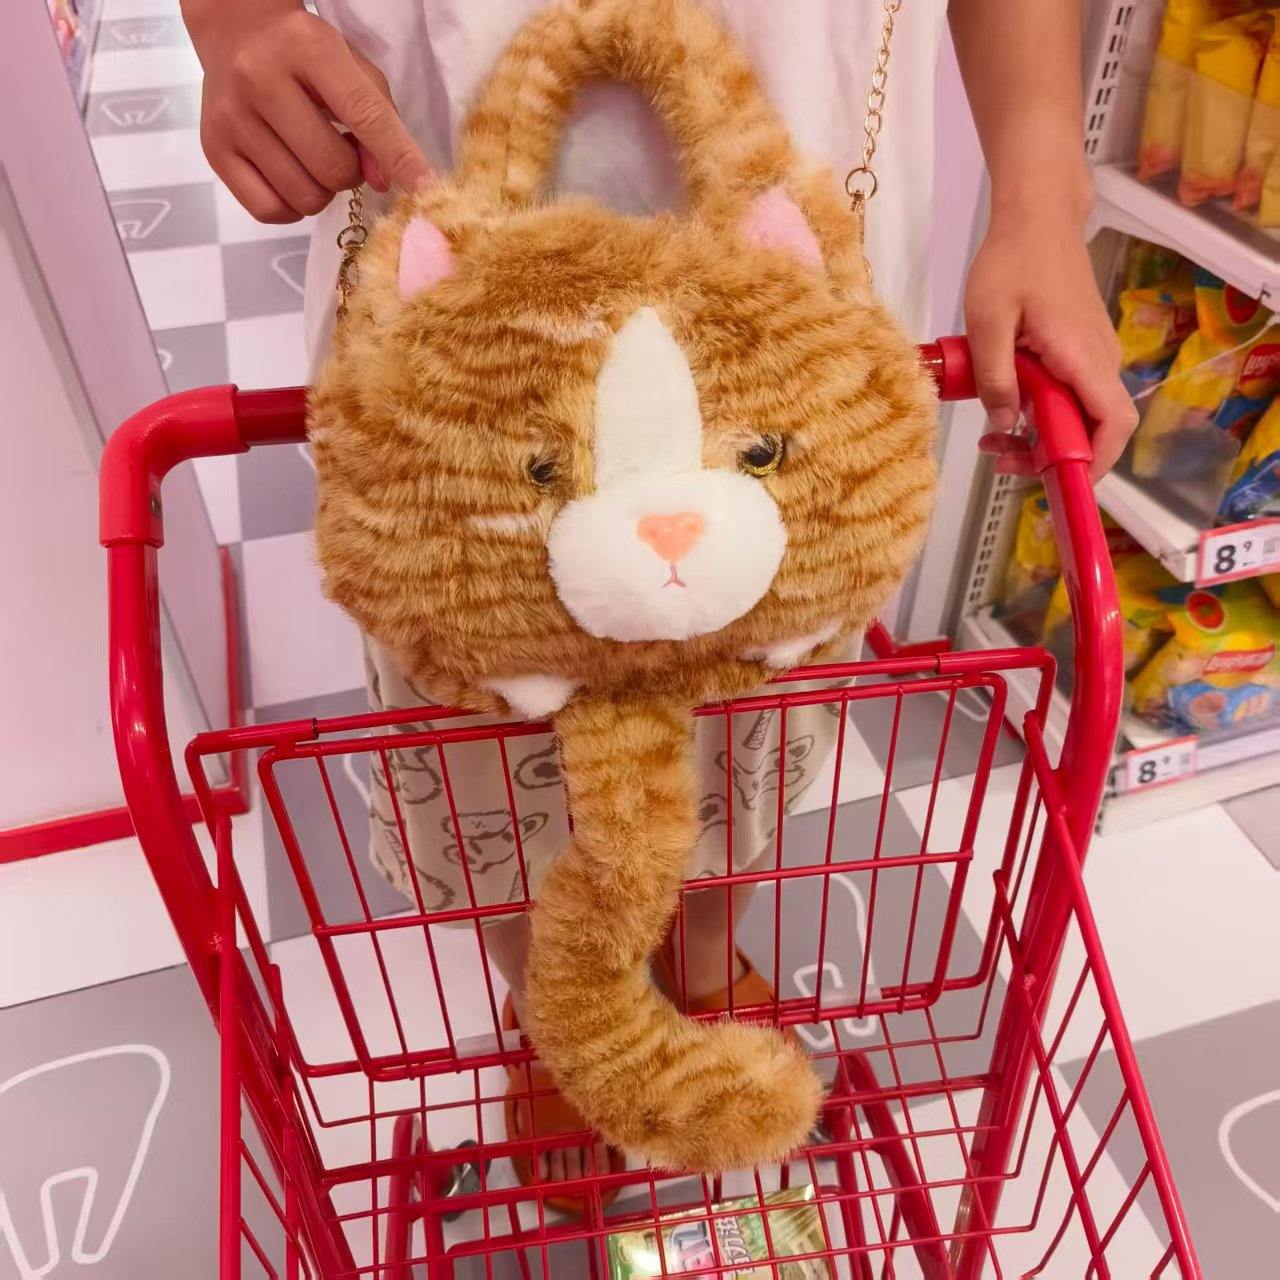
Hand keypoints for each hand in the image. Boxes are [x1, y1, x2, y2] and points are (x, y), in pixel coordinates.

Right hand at [183, 0, 432, 222]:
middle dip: (350, 173)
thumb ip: (380, 121)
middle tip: (341, 151)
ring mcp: (231, 118)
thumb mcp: (352, 70)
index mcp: (307, 49)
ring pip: (305, 197)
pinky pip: (270, 211)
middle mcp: (260, 80)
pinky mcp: (214, 150)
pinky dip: (291, 206)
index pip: (364, 114)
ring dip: (321, 190)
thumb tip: (385, 182)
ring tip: (312, 159)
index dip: (399, 156)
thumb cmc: (306, 56)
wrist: (237, 34)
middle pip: (332, 168)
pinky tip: (290, 176)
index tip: (425, 187)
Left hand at [965, 210, 1136, 481]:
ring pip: (1081, 414)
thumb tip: (1005, 425)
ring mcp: (1094, 354)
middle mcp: (1100, 360)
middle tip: (999, 457)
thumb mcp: (987, 323)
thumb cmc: (1011, 262)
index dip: (1094, 462)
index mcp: (1081, 357)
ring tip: (993, 437)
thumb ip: (995, 379)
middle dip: (1051, 456)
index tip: (1057, 482)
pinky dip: (1044, 411)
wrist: (1038, 216)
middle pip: (1094, 429)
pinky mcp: (1082, 349)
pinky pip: (1072, 394)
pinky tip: (1006, 406)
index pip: (1112, 424)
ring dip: (1042, 435)